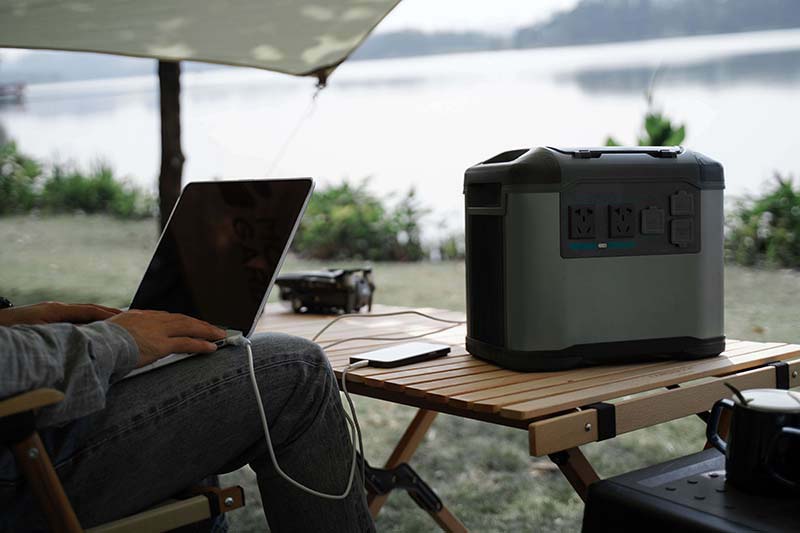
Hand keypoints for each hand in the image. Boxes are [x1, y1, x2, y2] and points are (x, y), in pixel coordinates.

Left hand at [0, 301, 120, 326]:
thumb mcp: (42, 334)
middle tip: (130, 318)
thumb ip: (67, 333)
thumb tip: (89, 335)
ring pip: (81, 314)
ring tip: (117, 323)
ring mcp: (51, 312)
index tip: (127, 319)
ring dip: (99, 318)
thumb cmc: (11, 331)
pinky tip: (92, 330)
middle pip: (89, 310)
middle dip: (109, 314)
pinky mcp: (46, 319)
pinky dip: (87, 322)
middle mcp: (56, 308)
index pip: (90, 311)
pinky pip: (73, 319)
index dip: (110, 315)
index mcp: (57, 310)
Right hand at [108, 310, 225, 367]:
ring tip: (219, 335)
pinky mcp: (161, 344)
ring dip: (207, 331)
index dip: (181, 321)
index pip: (166, 317)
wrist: (95, 345)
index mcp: (139, 316)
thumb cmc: (98, 343)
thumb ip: (123, 334)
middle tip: (213, 328)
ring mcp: (158, 331)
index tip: (191, 323)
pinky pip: (187, 343)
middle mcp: (152, 320)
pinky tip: (212, 347)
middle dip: (199, 323)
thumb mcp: (111, 332)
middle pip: (182, 319)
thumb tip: (124, 342)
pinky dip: (201, 344)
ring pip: (189, 328)